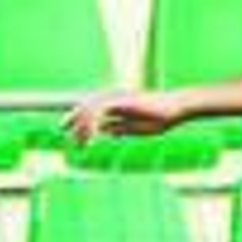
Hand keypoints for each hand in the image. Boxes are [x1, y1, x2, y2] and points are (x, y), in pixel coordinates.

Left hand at [63, 89, 186, 143]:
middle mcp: (112, 98)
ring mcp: (115, 98)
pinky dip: (93, 125)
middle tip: (67, 137)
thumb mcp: (136, 127)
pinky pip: (99, 111)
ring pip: (90, 110)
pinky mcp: (119, 101)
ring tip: (80, 143)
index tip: (66, 130)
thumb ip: (120, 127)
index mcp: (116, 103)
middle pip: (86, 107)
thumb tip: (106, 131)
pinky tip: (92, 137)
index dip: (77, 118)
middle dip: (74, 122)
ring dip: (83, 127)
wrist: (175, 108)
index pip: (90, 108)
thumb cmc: (161, 117)